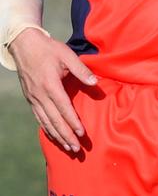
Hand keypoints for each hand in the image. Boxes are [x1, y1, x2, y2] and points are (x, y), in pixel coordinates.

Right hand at [8, 28, 96, 151]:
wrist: (25, 46)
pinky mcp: (30, 99)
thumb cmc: (49, 49)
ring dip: (57, 136)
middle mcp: (40, 95)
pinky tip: (54, 136)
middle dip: (66, 136)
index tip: (82, 134)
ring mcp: (33, 99)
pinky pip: (39, 118)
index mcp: (50, 85)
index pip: (64, 108)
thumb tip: (95, 82)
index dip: (73, 122)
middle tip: (77, 149)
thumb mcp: (68, 55)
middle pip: (54, 120)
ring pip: (45, 122)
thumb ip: (82, 70)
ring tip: (68, 148)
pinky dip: (47, 129)